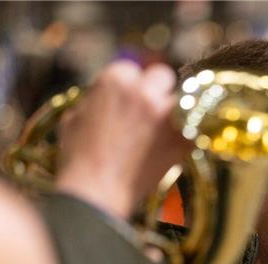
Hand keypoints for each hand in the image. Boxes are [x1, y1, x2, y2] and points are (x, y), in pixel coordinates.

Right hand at [55, 61, 190, 220]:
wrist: (98, 191)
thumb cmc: (80, 157)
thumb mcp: (76, 116)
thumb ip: (96, 97)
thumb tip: (106, 93)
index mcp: (117, 78)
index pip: (133, 69)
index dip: (132, 85)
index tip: (132, 97)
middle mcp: (146, 91)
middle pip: (162, 76)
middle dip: (156, 88)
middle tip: (150, 108)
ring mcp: (168, 114)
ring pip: (179, 101)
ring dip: (171, 113)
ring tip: (155, 135)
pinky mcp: (185, 138)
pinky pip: (191, 129)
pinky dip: (182, 137)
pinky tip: (165, 150)